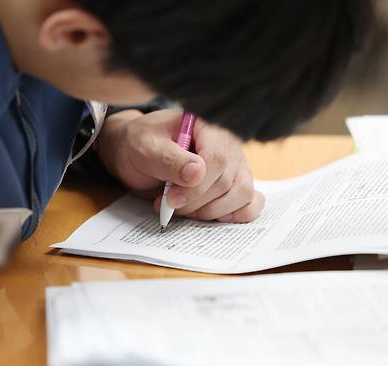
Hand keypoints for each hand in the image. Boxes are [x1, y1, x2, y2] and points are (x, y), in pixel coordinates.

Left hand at [96, 108, 264, 222]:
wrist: (137, 152)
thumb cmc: (141, 145)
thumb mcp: (146, 148)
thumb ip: (170, 160)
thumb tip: (197, 174)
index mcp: (209, 126)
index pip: (217, 160)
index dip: (196, 187)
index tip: (171, 200)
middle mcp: (229, 144)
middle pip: (227, 182)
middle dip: (196, 202)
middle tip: (167, 204)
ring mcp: (236, 164)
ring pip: (242, 195)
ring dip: (211, 212)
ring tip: (184, 210)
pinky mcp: (235, 184)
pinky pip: (250, 203)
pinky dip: (235, 215)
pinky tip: (212, 217)